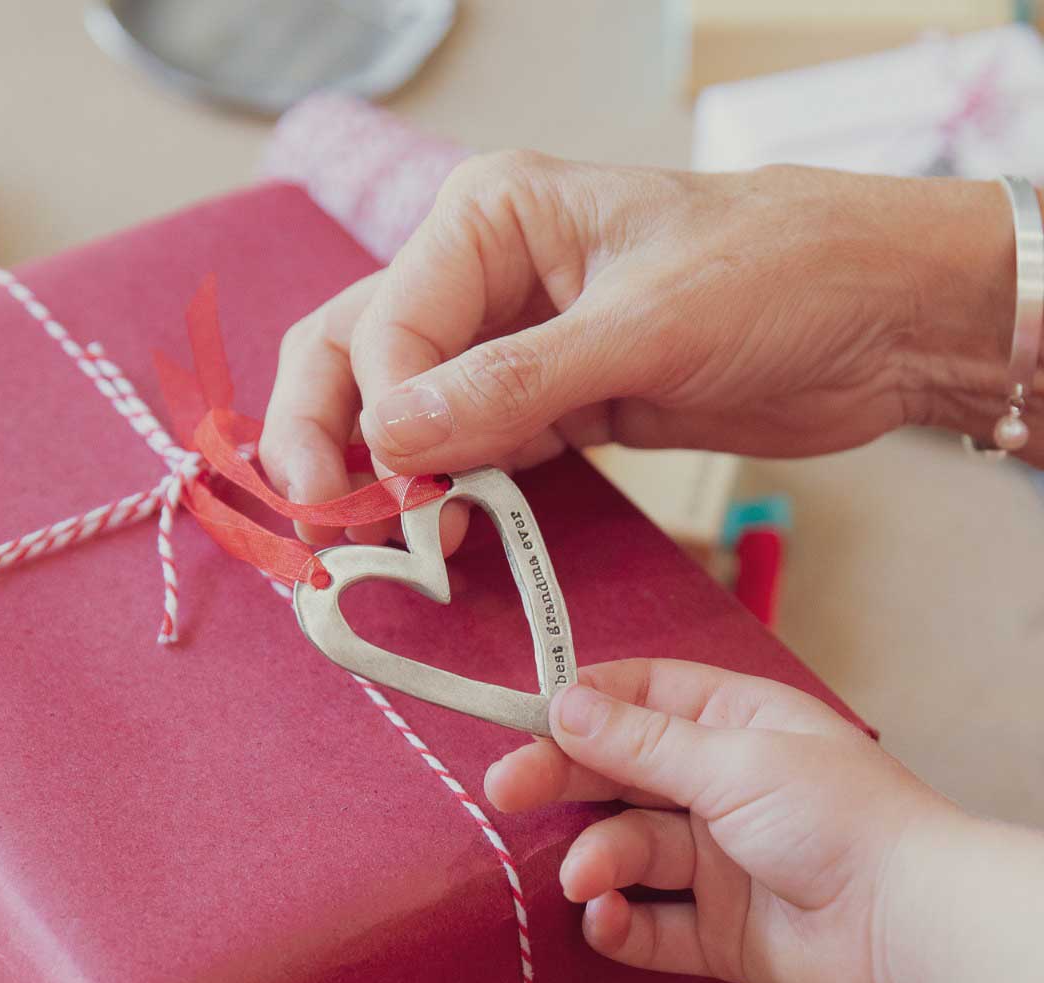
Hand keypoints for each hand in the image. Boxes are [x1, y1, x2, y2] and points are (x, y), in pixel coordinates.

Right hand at [260, 154, 1028, 543]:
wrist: (882, 318)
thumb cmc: (782, 276)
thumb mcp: (645, 324)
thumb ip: (513, 383)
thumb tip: (390, 438)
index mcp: (492, 217)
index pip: (384, 323)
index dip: (373, 411)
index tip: (401, 487)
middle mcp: (484, 275)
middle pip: (357, 354)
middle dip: (329, 435)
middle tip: (324, 518)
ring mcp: (513, 344)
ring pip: (406, 411)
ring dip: (387, 476)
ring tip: (393, 541)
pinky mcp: (551, 403)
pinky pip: (472, 448)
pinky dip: (452, 490)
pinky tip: (450, 528)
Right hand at [483, 658, 962, 982]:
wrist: (914, 927)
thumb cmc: (837, 816)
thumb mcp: (730, 763)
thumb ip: (639, 743)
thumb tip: (564, 704)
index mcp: (730, 723)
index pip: (639, 695)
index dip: (582, 702)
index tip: (526, 716)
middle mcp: (717, 785)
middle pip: (619, 774)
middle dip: (562, 779)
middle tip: (504, 790)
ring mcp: (716, 860)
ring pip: (629, 850)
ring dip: (598, 861)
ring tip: (583, 878)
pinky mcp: (717, 930)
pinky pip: (651, 924)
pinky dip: (622, 924)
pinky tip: (606, 919)